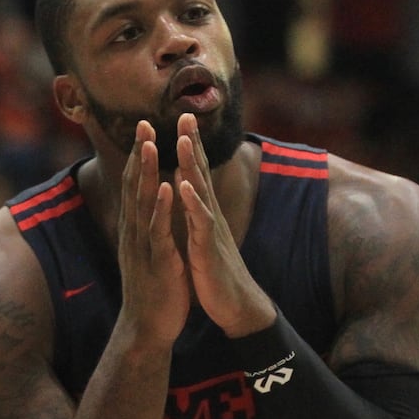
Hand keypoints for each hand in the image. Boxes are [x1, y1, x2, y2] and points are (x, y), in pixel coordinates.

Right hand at [119, 120, 188, 344]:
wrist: (148, 328)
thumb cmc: (153, 289)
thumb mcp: (149, 252)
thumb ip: (149, 228)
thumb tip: (149, 207)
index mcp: (135, 229)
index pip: (133, 186)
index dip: (137, 157)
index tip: (143, 128)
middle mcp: (134, 233)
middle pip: (133, 187)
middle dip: (138, 154)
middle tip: (142, 123)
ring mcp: (143, 247)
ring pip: (142, 203)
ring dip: (145, 173)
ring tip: (150, 145)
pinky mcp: (157, 262)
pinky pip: (158, 231)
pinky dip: (160, 208)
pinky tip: (164, 188)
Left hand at [175, 113, 273, 336]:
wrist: (234, 305)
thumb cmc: (215, 272)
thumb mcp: (203, 237)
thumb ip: (196, 213)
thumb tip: (188, 189)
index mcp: (204, 213)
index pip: (197, 172)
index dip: (191, 145)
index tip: (184, 118)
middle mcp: (209, 215)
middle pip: (201, 172)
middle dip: (194, 143)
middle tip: (186, 114)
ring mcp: (211, 230)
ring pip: (201, 191)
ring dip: (193, 165)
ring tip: (183, 140)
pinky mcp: (209, 249)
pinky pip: (200, 223)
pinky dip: (192, 203)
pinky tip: (184, 187)